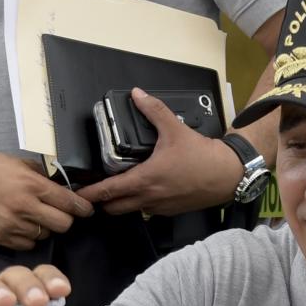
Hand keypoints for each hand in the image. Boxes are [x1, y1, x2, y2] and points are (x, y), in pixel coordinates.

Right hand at [0, 149, 91, 250]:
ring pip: (46, 236)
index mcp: (32, 185)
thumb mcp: (21, 165)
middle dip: (65, 219)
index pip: (69, 203)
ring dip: (44, 227)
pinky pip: (28, 244)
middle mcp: (25, 207)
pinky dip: (29, 236)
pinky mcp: (2, 238)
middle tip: (58, 212)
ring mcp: (13, 225)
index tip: (87, 209)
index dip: (82, 207)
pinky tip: (20, 224)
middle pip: (63, 225)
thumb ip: (44, 178)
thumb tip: (66, 189)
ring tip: (31, 215)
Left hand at [77, 90, 244, 216]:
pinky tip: (144, 188)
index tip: (78, 194)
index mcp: (145, 179)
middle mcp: (149, 198)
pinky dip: (140, 202)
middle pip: (114, 208)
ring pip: (130, 210)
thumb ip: (154, 110)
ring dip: (121, 203)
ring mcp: (159, 208)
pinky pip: (147, 210)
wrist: (227, 175)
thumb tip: (137, 94)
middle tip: (97, 190)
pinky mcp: (170, 211)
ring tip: (118, 188)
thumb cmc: (202, 157)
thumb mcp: (175, 129)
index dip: (90, 194)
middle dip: (102, 201)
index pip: (108, 191)